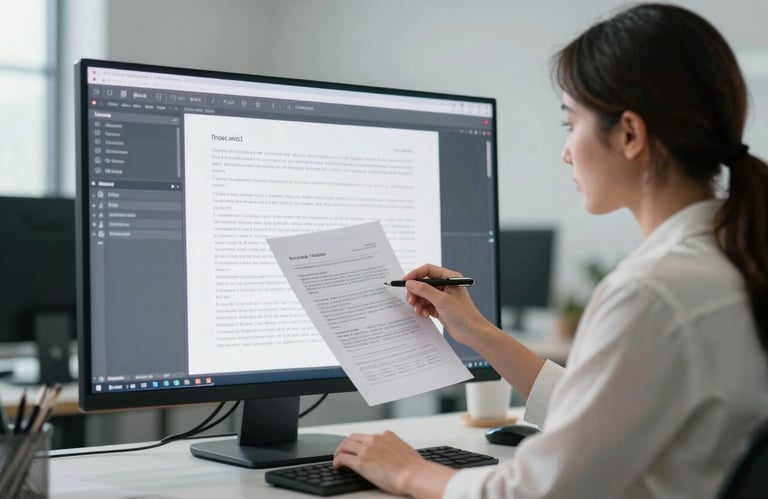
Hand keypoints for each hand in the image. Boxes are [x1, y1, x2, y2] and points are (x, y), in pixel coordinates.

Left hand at [333, 431, 454, 497]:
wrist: (414, 475)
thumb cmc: (413, 468)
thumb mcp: (403, 449)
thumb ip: (392, 448)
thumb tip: (389, 455)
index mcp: (385, 435)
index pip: (365, 435)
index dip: (357, 442)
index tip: (355, 448)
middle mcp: (374, 439)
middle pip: (351, 438)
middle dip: (345, 445)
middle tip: (342, 453)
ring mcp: (366, 449)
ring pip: (344, 446)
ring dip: (338, 453)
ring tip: (337, 460)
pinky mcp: (360, 462)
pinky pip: (342, 458)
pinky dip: (336, 462)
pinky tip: (337, 467)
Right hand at [402, 263, 491, 346]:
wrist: (472, 332)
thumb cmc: (464, 315)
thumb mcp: (441, 300)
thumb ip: (424, 290)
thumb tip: (410, 283)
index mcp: (450, 277)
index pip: (428, 270)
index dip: (415, 274)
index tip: (405, 282)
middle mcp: (446, 285)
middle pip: (424, 283)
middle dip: (416, 292)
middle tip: (411, 300)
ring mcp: (443, 296)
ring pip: (423, 295)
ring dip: (419, 302)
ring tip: (419, 310)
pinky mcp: (440, 307)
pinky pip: (426, 304)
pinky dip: (423, 308)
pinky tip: (425, 314)